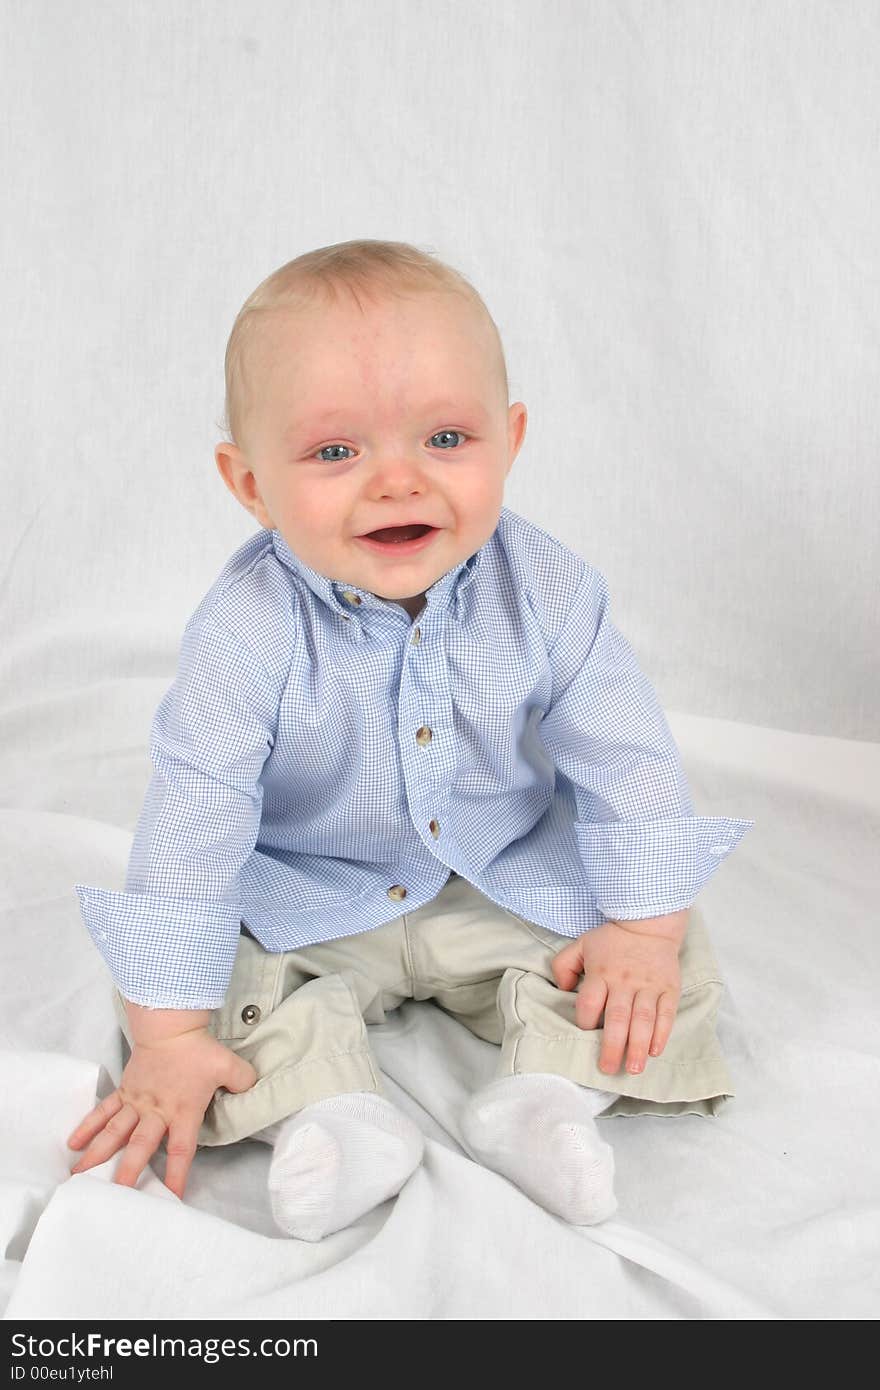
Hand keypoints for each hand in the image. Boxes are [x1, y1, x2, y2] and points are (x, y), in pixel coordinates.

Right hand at [66, 1029, 256, 1198]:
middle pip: (140, 1147)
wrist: (169, 1025)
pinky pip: (104, 1111)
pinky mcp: (125, 1090)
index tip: (171, 1200)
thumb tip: (252, 1090)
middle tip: (114, 1197)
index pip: (180, 1151)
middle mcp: (156, 1112)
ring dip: (98, 1155)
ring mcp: (137, 1102)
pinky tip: (74, 1143)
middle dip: (127, 1173)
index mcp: (182, 1111)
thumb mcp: (230, 1065)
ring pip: (115, 1132)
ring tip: (80, 1176)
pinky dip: (88, 1126)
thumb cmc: (198, 1049)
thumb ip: (243, 1082)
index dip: (176, 1176)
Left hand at [550, 917, 683, 1075]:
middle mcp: (624, 982)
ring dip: (637, 1046)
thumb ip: (563, 966)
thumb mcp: (580, 944)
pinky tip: (655, 1051)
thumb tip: (561, 991)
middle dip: (612, 1047)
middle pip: (617, 1018)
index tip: (584, 1036)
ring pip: (642, 1020)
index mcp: (601, 972)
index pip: (589, 1003)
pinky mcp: (668, 988)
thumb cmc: (612, 939)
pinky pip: (666, 1014)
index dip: (584, 1023)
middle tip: (607, 1068)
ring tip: (632, 1069)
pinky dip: (661, 1034)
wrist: (650, 922)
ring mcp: (648, 986)